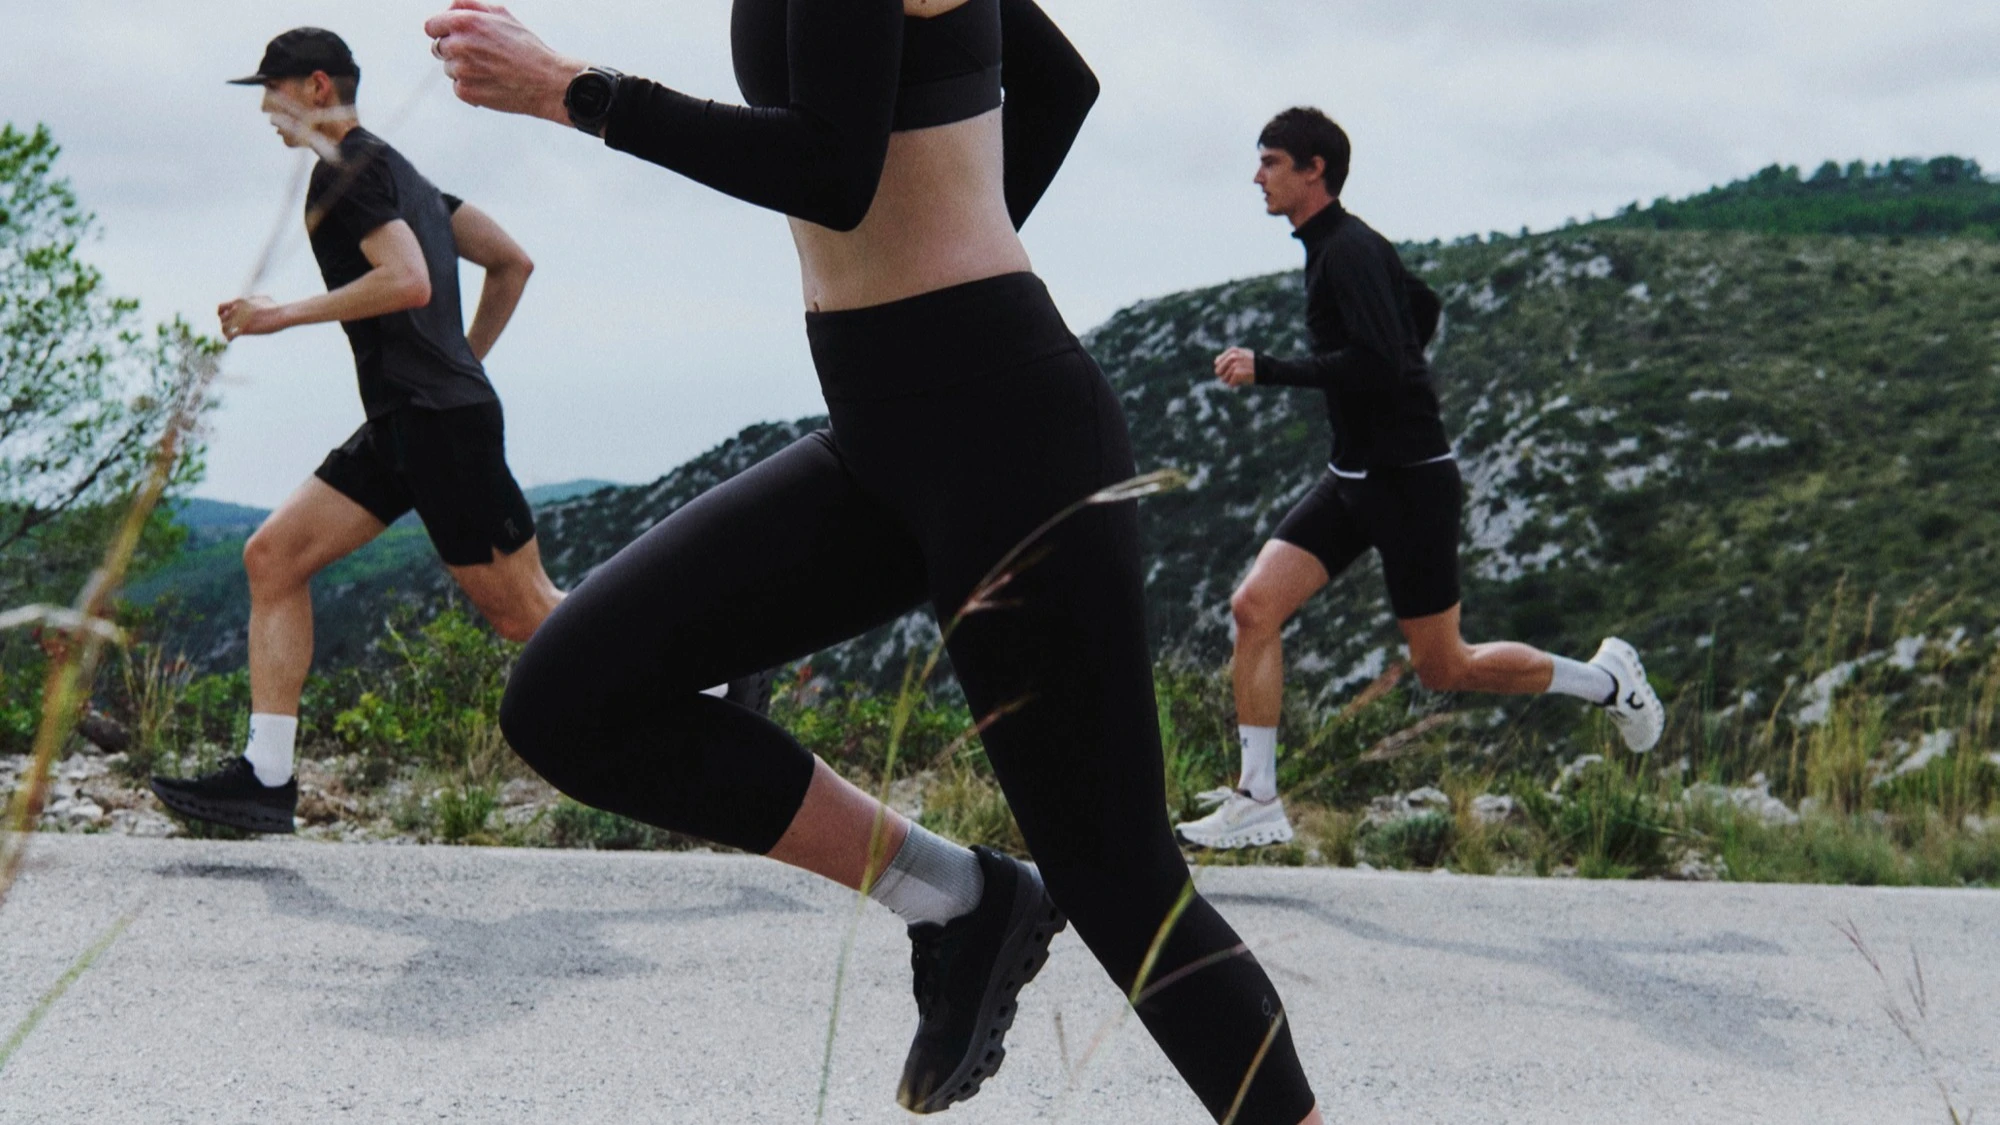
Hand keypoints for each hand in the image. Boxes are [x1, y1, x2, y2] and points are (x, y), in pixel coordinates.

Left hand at [218, 296, 286, 339]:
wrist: (280, 315)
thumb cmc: (274, 308)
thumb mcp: (262, 299)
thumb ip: (252, 300)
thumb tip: (252, 300)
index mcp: (239, 302)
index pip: (220, 307)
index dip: (221, 313)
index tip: (225, 318)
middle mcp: (236, 310)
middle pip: (221, 318)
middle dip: (223, 323)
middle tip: (228, 327)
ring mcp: (240, 319)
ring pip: (223, 327)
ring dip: (225, 332)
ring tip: (228, 335)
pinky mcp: (245, 329)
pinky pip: (230, 335)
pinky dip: (228, 338)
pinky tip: (230, 340)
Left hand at [425, 0, 587, 123]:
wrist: (546, 82)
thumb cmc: (526, 46)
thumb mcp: (502, 15)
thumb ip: (470, 6)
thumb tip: (449, 9)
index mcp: (465, 22)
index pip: (431, 26)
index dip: (442, 31)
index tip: (452, 36)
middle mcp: (459, 44)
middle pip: (438, 48)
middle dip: (453, 50)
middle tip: (479, 55)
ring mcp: (461, 70)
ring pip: (449, 69)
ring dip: (463, 69)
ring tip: (491, 70)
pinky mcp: (465, 92)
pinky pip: (458, 87)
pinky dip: (471, 86)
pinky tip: (491, 83)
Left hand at [1214, 346, 1256, 386]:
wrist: (1267, 369)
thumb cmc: (1254, 364)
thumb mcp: (1242, 355)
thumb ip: (1229, 357)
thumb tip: (1216, 361)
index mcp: (1232, 351)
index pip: (1217, 362)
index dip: (1224, 368)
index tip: (1233, 369)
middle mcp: (1232, 356)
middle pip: (1218, 371)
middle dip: (1225, 375)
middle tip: (1235, 375)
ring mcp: (1234, 365)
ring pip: (1224, 379)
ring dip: (1231, 381)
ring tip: (1241, 377)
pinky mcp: (1237, 373)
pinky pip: (1230, 384)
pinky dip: (1235, 384)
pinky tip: (1242, 381)